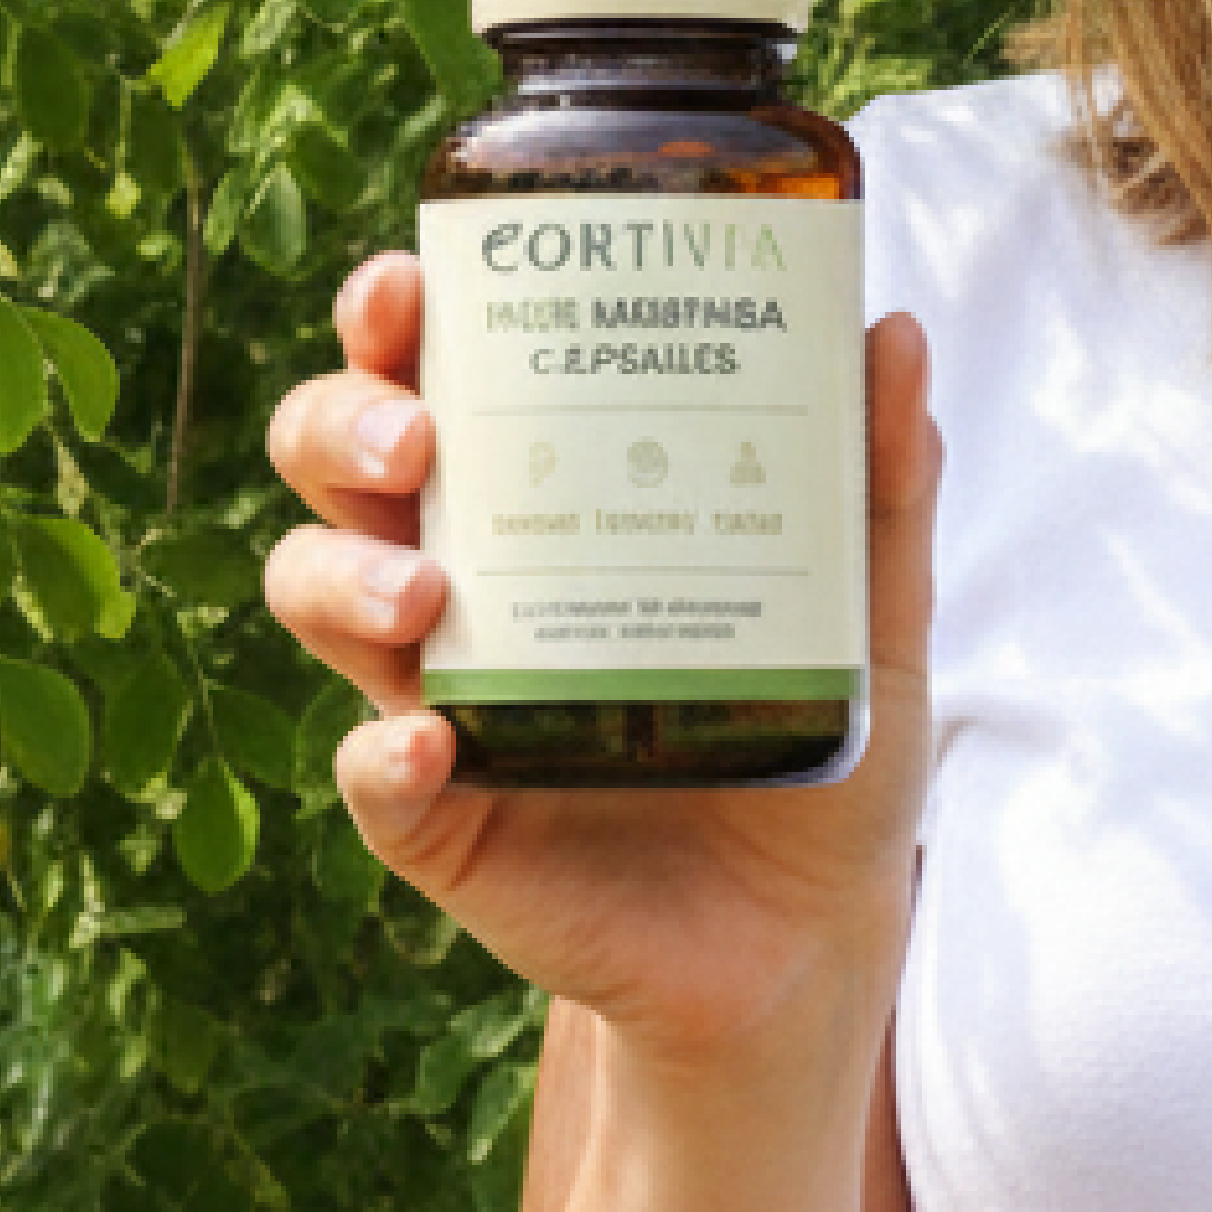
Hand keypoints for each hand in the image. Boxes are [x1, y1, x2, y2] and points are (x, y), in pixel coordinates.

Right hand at [260, 253, 938, 1070]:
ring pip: (319, 595)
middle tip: (420, 435)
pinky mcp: (444, 823)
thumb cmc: (815, 738)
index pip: (437, 374)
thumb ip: (880, 489)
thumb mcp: (868, 613)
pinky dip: (382, 760)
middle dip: (344, 422)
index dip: (396, 319)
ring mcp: (441, 697)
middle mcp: (468, 577)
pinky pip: (374, 782)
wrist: (809, 933)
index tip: (415, 278)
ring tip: (429, 590)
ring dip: (345, 573)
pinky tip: (429, 748)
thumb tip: (893, 336)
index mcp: (546, 492)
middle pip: (338, 462)